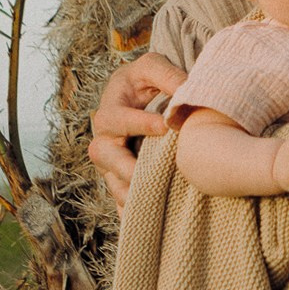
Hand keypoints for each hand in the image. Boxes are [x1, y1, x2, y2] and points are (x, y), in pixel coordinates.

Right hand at [88, 52, 187, 209]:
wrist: (144, 96)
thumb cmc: (148, 79)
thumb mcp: (153, 67)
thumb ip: (166, 74)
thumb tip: (185, 90)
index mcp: (110, 109)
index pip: (115, 119)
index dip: (138, 123)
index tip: (165, 126)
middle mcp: (105, 138)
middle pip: (103, 155)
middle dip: (125, 166)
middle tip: (149, 173)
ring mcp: (112, 163)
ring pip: (112, 182)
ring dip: (129, 193)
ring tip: (151, 204)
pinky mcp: (122, 179)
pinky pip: (122, 200)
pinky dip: (132, 211)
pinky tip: (150, 222)